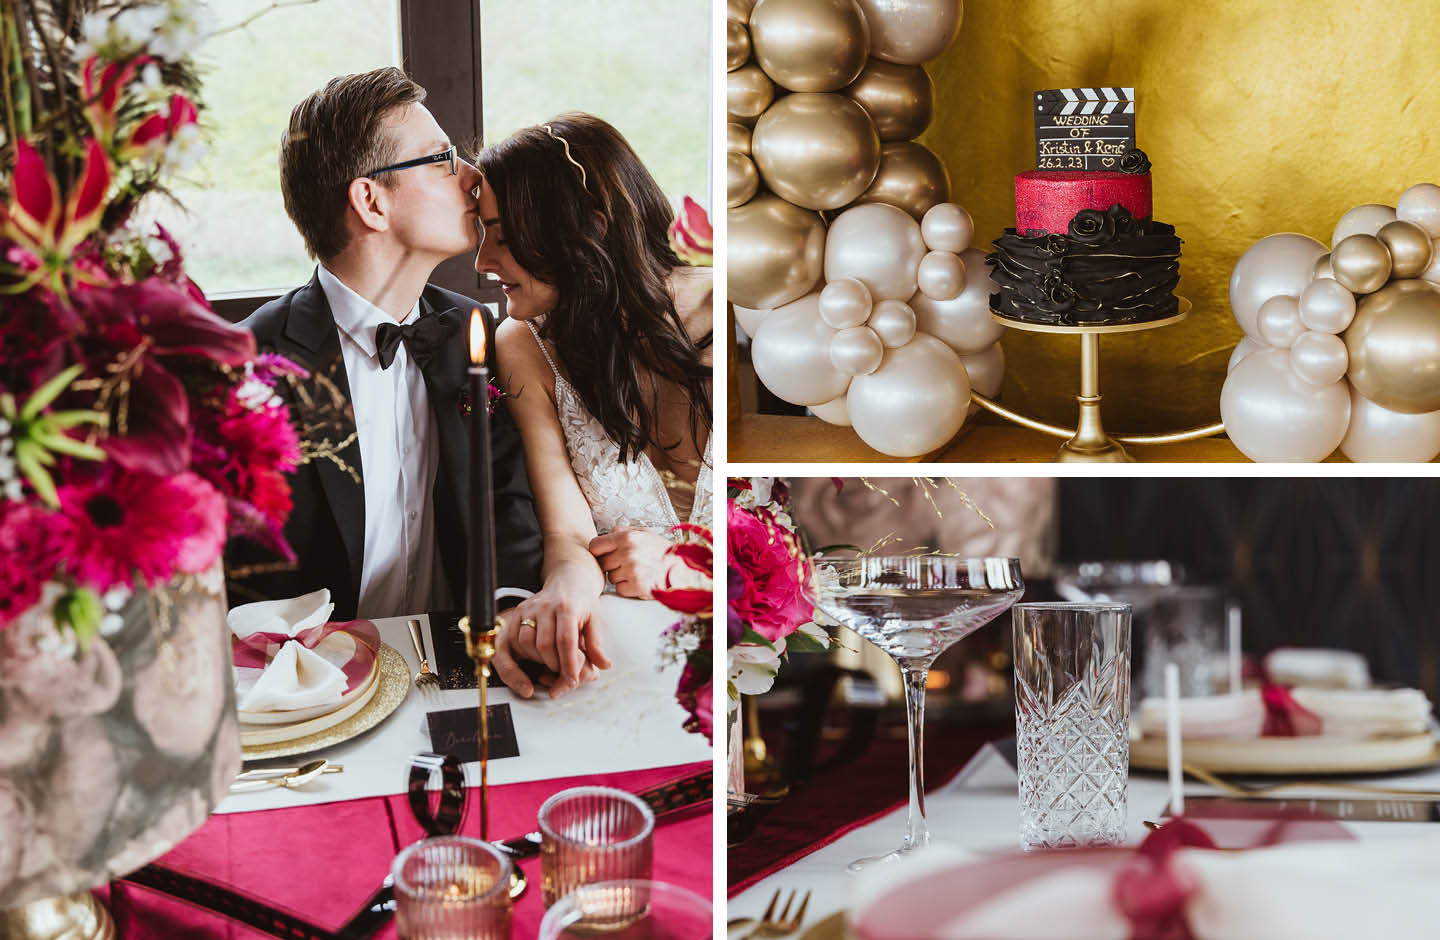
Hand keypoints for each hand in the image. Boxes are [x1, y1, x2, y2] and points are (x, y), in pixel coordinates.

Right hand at [492, 588, 611, 698]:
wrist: (567, 581)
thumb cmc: (582, 603)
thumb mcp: (595, 620)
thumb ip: (596, 645)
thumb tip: (604, 666)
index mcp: (568, 607)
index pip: (566, 640)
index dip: (568, 663)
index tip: (572, 679)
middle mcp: (546, 606)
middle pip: (544, 644)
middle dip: (554, 664)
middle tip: (563, 672)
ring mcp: (530, 608)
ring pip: (526, 642)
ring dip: (538, 659)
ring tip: (552, 662)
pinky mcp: (519, 611)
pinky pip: (515, 638)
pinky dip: (525, 652)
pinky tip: (537, 654)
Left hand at [588, 526, 677, 598]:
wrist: (683, 568)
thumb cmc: (663, 551)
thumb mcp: (645, 534)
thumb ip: (624, 531)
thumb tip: (608, 533)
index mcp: (627, 537)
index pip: (595, 545)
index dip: (599, 551)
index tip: (605, 554)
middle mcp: (627, 553)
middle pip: (602, 563)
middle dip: (611, 565)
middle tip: (625, 564)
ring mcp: (632, 570)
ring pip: (611, 577)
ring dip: (620, 577)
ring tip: (636, 571)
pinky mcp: (636, 586)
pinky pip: (620, 589)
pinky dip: (627, 588)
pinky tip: (639, 581)